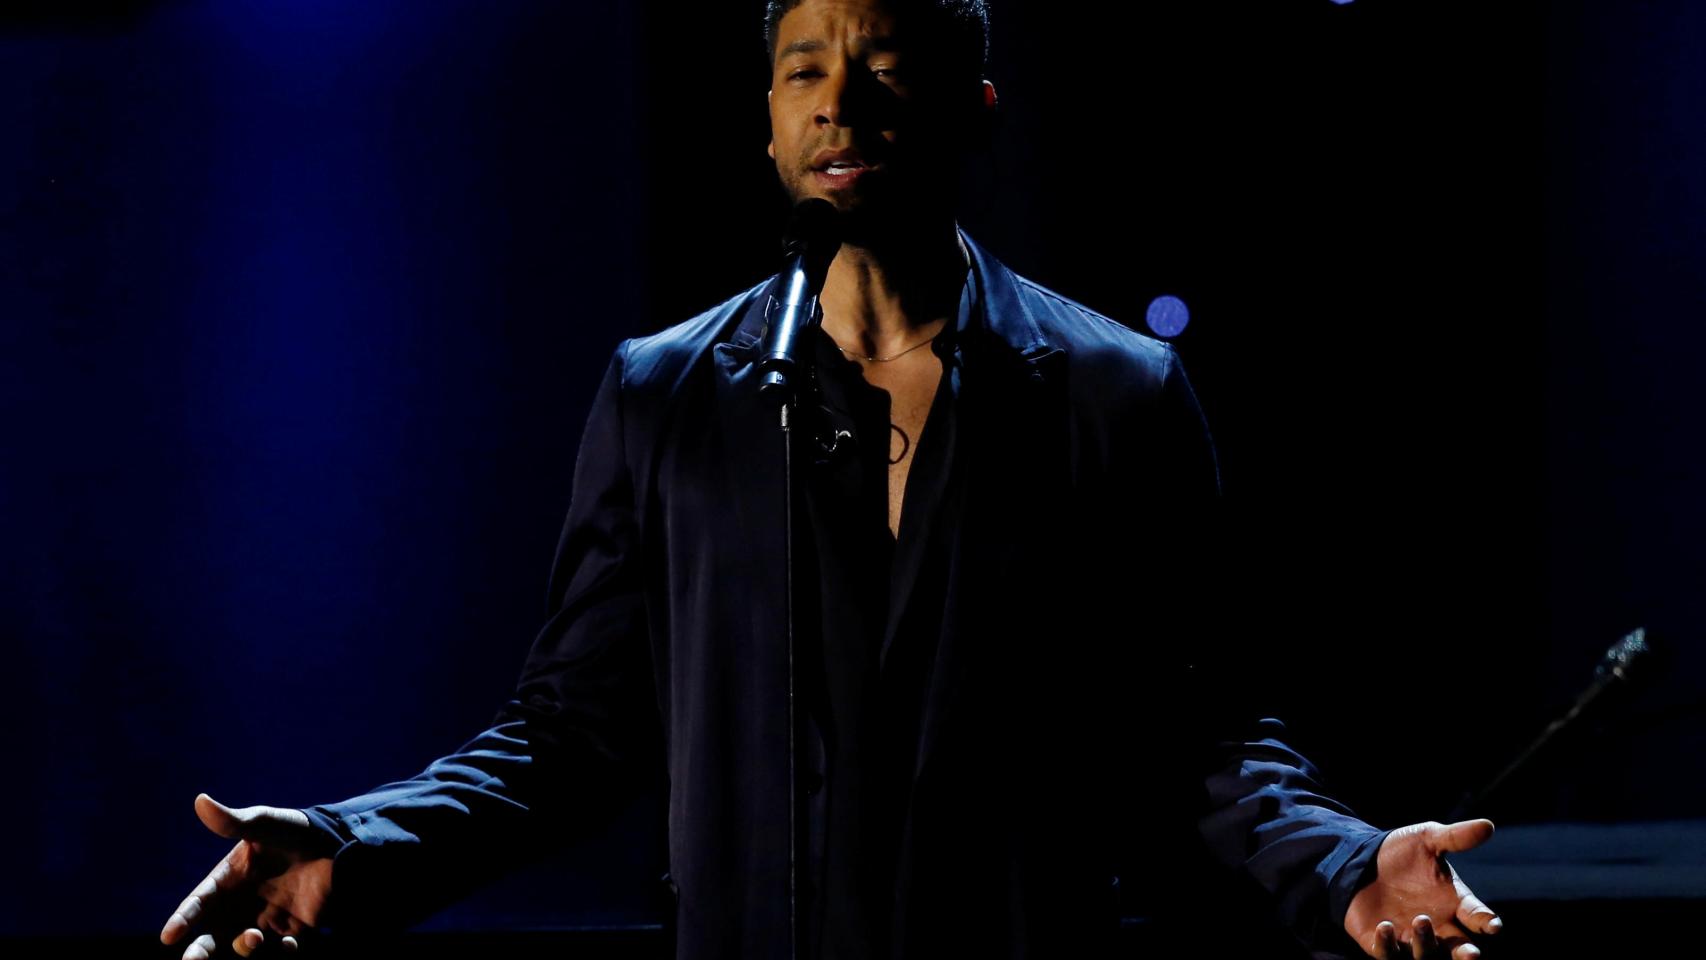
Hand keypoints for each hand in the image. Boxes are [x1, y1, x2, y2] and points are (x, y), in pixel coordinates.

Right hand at [160, 794, 337, 958]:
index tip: (168, 936)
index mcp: (229, 880)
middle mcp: (242, 905)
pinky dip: (281, 953)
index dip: (183, 919)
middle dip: (200, 952)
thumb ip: (234, 822)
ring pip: (243, 948)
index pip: (199, 903)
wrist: (339, 844)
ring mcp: (266, 920)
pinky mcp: (292, 931)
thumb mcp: (266, 824)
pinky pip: (281, 951)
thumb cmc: (296, 831)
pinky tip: (288, 946)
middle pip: (212, 936)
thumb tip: (200, 800)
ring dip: (243, 950)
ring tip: (254, 938)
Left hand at [1343, 819, 1503, 959]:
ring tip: (1420, 919)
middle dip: (1466, 954)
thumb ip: (1456, 837)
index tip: (1493, 925)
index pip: (1477, 917)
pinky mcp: (1382, 943)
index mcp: (1454, 903)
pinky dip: (1388, 946)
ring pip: (1427, 955)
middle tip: (1472, 953)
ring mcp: (1411, 938)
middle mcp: (1438, 926)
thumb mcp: (1427, 840)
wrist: (1361, 859)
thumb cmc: (1402, 853)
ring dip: (1427, 944)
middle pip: (1459, 949)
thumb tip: (1488, 825)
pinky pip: (1388, 955)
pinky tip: (1385, 927)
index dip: (1487, 922)